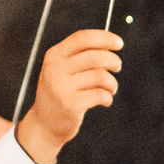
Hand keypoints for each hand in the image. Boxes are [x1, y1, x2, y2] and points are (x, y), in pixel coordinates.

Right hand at [16, 29, 122, 163]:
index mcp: (54, 55)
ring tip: (111, 89)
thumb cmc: (60, 93)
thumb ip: (81, 56)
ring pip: (101, 76)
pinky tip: (105, 101)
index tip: (119, 43)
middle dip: (113, 61)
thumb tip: (110, 44)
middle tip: (117, 67)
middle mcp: (55, 69)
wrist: (44, 124)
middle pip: (96, 56)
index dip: (104, 38)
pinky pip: (100, 95)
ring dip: (112, 83)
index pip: (82, 38)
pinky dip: (108, 97)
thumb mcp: (63, 70)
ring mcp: (61, 87)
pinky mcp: (70, 104)